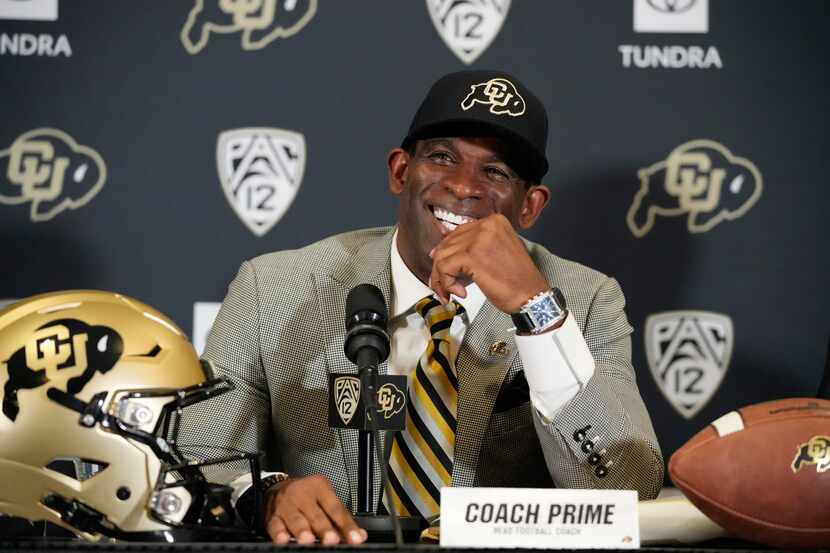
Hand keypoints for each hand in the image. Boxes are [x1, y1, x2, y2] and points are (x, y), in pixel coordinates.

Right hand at [263, 474, 367, 544]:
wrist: (276, 487)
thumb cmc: (305, 496)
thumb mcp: (324, 499)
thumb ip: (340, 518)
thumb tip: (359, 536)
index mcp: (320, 488)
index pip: (336, 508)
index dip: (346, 525)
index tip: (354, 538)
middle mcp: (303, 495)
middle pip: (316, 515)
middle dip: (324, 529)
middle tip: (332, 540)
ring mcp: (286, 505)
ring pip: (295, 520)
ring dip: (302, 531)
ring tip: (308, 540)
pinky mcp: (272, 516)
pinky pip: (275, 525)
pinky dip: (279, 533)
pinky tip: (283, 539)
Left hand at [429, 213, 548, 312]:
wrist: (532, 295)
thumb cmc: (517, 279)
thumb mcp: (496, 252)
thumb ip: (473, 247)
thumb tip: (437, 251)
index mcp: (494, 221)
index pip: (458, 233)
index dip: (447, 252)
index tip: (443, 268)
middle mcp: (486, 225)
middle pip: (447, 244)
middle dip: (440, 267)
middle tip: (443, 286)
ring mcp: (478, 238)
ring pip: (441, 256)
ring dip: (441, 278)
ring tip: (450, 292)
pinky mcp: (471, 255)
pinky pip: (444, 267)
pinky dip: (446, 283)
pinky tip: (460, 292)